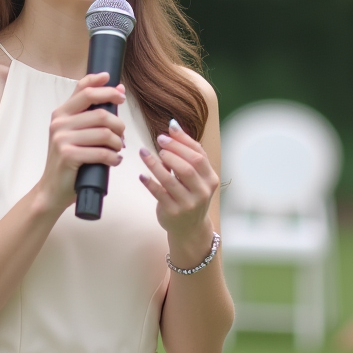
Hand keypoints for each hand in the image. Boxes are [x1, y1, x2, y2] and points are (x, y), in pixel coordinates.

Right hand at [36, 72, 125, 212]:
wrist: (52, 188)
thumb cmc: (69, 159)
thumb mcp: (76, 132)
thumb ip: (93, 113)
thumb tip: (119, 89)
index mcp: (61, 112)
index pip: (84, 89)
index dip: (105, 87)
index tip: (120, 93)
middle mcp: (59, 122)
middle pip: (100, 113)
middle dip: (119, 124)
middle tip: (122, 135)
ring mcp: (62, 138)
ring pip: (104, 133)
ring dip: (118, 143)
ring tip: (117, 150)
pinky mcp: (68, 155)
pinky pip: (101, 152)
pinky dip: (113, 158)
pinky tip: (114, 161)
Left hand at [139, 118, 219, 256]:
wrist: (190, 228)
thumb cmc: (191, 194)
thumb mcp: (196, 176)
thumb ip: (187, 152)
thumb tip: (173, 125)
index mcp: (210, 179)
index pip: (199, 155)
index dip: (182, 142)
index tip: (167, 132)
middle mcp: (202, 192)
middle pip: (187, 167)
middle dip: (171, 152)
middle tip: (158, 142)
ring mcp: (188, 204)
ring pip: (171, 180)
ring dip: (155, 164)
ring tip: (144, 153)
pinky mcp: (173, 212)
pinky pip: (159, 194)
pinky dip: (149, 183)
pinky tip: (142, 175)